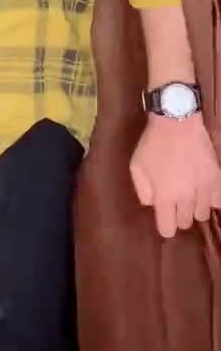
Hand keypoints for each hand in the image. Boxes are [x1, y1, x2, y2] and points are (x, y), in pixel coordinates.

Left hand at [130, 113, 220, 237]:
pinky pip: (218, 201)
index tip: (164, 218)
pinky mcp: (217, 178)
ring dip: (195, 207)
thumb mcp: (136, 167)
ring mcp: (204, 189)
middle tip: (175, 200)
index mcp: (164, 197)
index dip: (165, 226)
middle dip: (178, 214)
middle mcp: (186, 198)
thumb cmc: (153, 144)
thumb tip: (153, 205)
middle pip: (186, 222)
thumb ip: (143, 191)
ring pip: (203, 213)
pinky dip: (212, 198)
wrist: (176, 121)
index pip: (168, 229)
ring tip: (190, 193)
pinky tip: (204, 190)